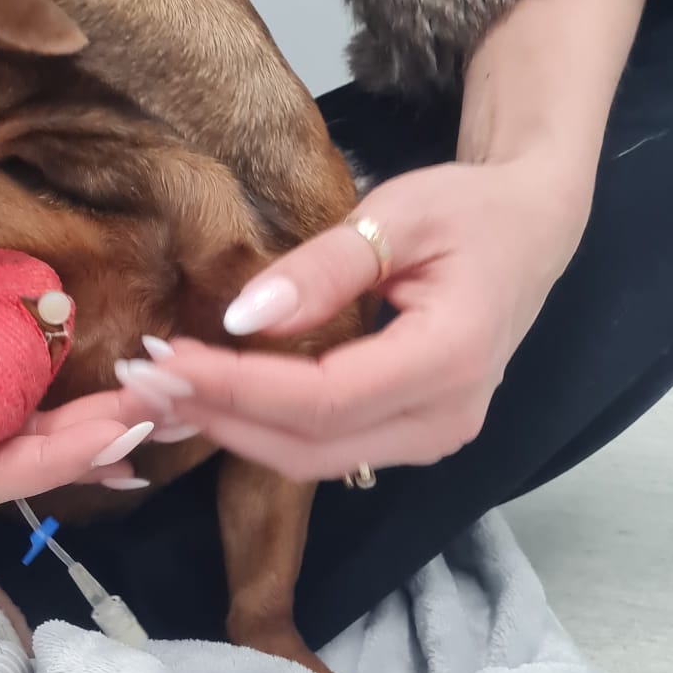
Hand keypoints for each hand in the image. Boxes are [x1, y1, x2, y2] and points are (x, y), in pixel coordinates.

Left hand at [113, 159, 591, 481]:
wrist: (531, 233)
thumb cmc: (471, 211)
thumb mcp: (398, 213)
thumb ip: (324, 268)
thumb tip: (243, 318)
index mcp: (451, 357)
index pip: (325, 397)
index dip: (239, 387)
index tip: (167, 358)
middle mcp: (447, 418)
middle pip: (312, 444)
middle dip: (219, 417)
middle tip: (141, 381)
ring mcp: (434, 438)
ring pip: (314, 460)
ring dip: (232, 431)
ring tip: (160, 391)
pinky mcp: (414, 439)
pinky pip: (328, 450)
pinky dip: (262, 431)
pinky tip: (209, 401)